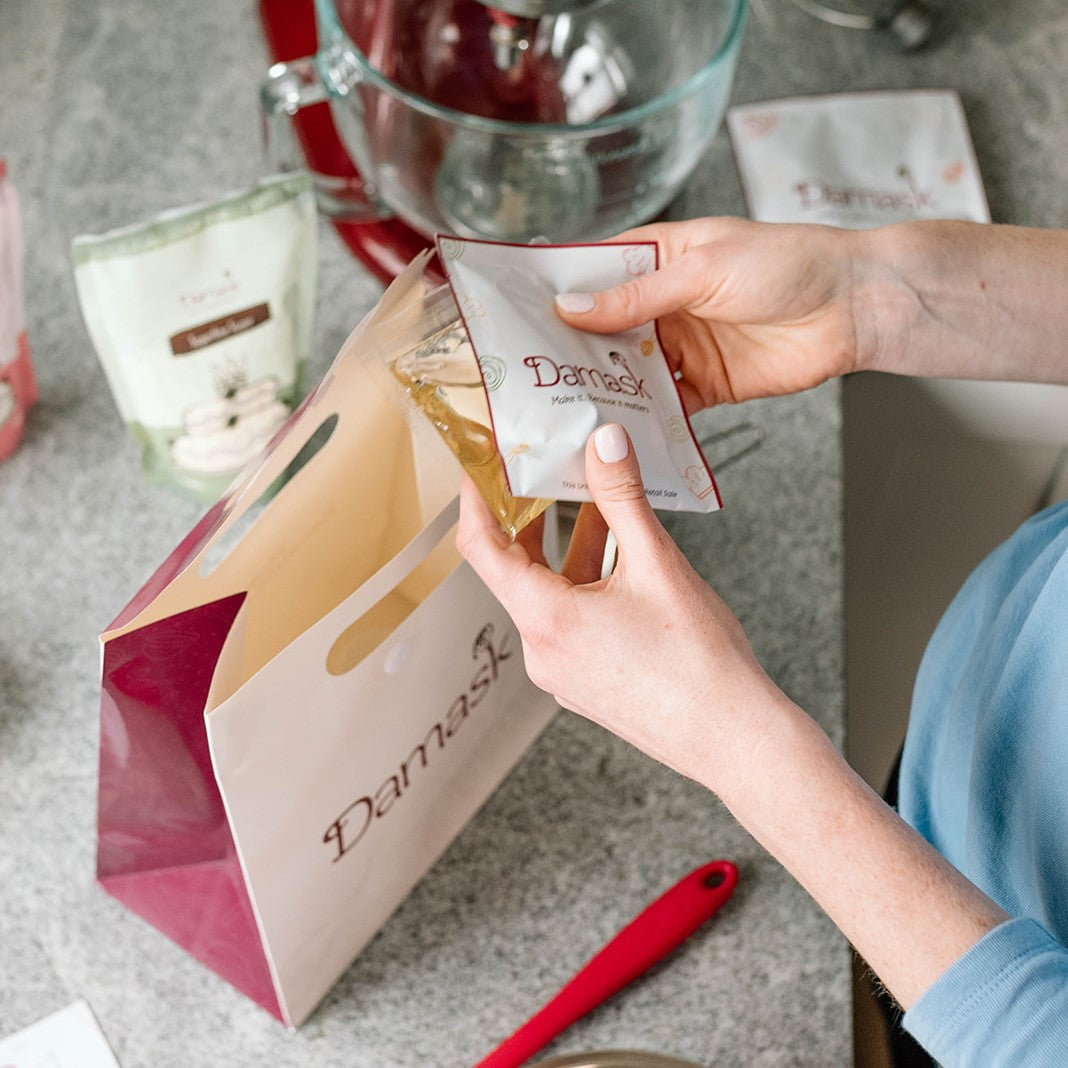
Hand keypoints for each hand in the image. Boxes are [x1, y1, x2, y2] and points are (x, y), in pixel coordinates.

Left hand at [459, 424, 1011, 1011]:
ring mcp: (562, 671)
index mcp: (546, 619)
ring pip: (547, 594)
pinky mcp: (584, 682)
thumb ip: (623, 497)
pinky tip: (620, 558)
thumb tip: (604, 443)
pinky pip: (568, 620)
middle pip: (514, 569)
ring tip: (598, 505)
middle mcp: (542, 650)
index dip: (475, 499)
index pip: (482, 547)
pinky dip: (583, 583)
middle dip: (529, 517)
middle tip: (543, 472)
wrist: (734, 739)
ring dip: (567, 549)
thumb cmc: (700, 664)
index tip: (481, 464)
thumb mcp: (658, 565)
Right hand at [554, 217, 864, 412]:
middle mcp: (665, 305)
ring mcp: (683, 348)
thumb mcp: (703, 268)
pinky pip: (664, 408)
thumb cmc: (789, 264)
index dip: (557, 289)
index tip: (516, 308)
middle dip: (570, 349)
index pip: (595, 273)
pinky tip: (617, 432)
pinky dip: (643, 421)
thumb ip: (637, 294)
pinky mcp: (705, 386)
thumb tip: (572, 306)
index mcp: (660, 260)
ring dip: (602, 388)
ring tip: (561, 407)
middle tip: (527, 371)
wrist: (854, 307)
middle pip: (604, 330)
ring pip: (628, 372)